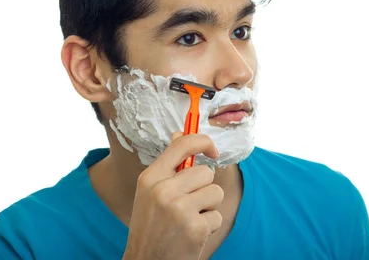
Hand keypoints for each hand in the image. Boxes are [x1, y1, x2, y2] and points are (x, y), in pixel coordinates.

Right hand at [122, 132, 223, 259]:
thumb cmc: (150, 226)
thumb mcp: (150, 192)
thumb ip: (168, 164)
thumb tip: (180, 133)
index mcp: (150, 178)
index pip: (182, 145)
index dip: (203, 141)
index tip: (213, 150)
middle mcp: (163, 190)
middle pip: (206, 172)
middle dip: (204, 188)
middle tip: (189, 205)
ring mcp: (179, 209)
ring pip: (215, 192)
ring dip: (208, 208)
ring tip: (189, 220)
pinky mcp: (195, 228)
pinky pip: (217, 216)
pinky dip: (209, 227)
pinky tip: (191, 235)